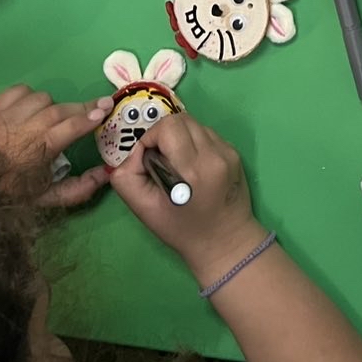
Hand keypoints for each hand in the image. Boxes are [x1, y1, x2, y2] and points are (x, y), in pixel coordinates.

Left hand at [0, 83, 113, 204]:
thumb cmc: (11, 191)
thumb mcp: (45, 198)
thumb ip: (77, 189)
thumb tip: (105, 175)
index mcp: (41, 150)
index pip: (71, 126)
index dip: (90, 117)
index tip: (106, 109)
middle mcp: (27, 128)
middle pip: (61, 110)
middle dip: (82, 107)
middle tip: (99, 105)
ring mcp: (9, 115)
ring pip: (42, 99)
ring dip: (52, 106)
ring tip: (52, 117)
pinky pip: (19, 91)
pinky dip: (29, 96)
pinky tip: (30, 108)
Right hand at [111, 112, 262, 284]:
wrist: (224, 242)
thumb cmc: (181, 230)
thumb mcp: (144, 209)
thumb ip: (127, 177)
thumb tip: (135, 151)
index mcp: (191, 170)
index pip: (167, 127)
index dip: (151, 138)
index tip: (149, 159)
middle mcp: (213, 155)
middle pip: (181, 120)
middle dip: (164, 134)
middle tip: (162, 159)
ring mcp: (227, 151)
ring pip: (194, 124)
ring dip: (181, 137)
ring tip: (179, 163)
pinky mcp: (234, 152)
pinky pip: (207, 134)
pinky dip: (195, 143)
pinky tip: (195, 166)